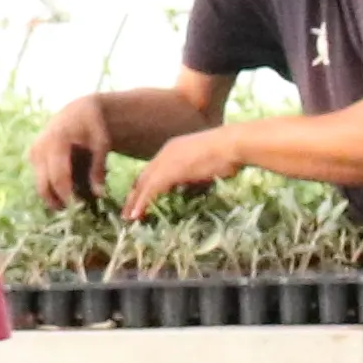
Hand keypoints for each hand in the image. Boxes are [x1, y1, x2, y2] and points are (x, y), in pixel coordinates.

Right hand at [25, 99, 114, 210]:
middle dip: (56, 201)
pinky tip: (71, 186)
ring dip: (55, 196)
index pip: (58, 176)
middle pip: (43, 184)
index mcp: (57, 142)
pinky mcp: (33, 157)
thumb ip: (98, 169)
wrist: (77, 112)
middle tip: (72, 212)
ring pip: (41, 184)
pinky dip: (54, 186)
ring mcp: (34, 153)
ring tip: (75, 199)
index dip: (66, 195)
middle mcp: (40, 148)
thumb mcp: (101, 144)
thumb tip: (99, 195)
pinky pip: (42, 178)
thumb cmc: (92, 127)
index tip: (76, 208)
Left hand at [120, 126, 247, 218]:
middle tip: (127, 212)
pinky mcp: (171, 171)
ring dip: (135, 202)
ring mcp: (167, 161)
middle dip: (134, 195)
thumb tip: (185, 186)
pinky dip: (143, 203)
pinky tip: (137, 215)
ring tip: (129, 218)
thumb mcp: (204, 163)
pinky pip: (152, 190)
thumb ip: (192, 173)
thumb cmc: (228, 153)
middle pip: (143, 177)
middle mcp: (166, 153)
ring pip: (144, 184)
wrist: (235, 144)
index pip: (152, 169)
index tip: (138, 198)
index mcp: (173, 148)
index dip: (144, 185)